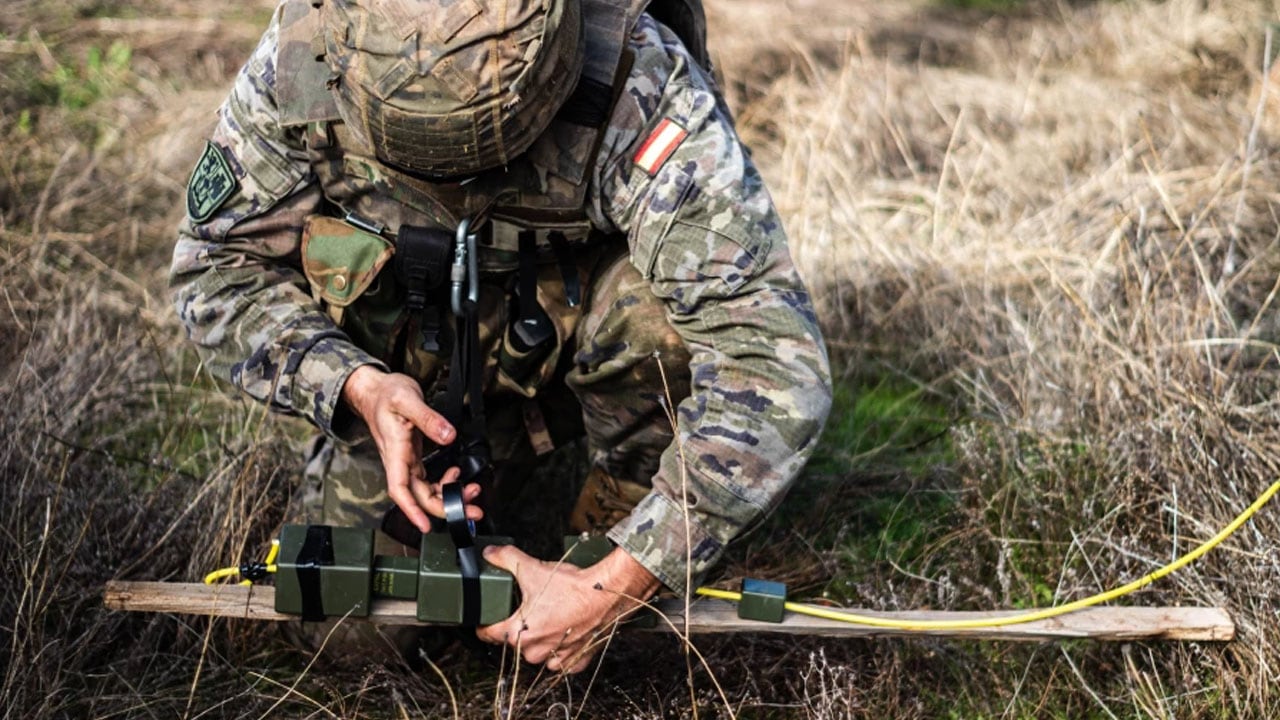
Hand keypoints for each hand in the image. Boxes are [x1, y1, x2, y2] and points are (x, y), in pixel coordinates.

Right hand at [340, 365, 482, 531]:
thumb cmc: (386, 394)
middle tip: (473, 511)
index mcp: (394, 451)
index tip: (426, 525)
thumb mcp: (407, 400)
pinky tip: (456, 474)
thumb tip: (448, 436)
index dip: (412, 510)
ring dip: (449, 496)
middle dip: (447, 507)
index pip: (400, 489)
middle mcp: (399, 462)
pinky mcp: (413, 458)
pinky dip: (445, 482)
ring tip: (472, 491)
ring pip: (426, 490)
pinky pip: (429, 479)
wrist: (376, 390)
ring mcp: (407, 462)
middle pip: (420, 496)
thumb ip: (428, 418)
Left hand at [478, 545, 660, 672]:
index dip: (485, 623)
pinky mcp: (575, 660)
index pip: (487, 634)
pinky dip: (562, 650)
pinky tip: (565, 632)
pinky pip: (561, 661)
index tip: (488, 617)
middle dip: (519, 627)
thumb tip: (491, 553)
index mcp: (518, 633)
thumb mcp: (532, 568)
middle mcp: (534, 651)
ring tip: (549, 618)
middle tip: (528, 609)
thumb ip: (506, 559)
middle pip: (515, 643)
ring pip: (538, 654)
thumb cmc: (572, 587)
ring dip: (541, 640)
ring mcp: (556, 658)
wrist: (606, 594)